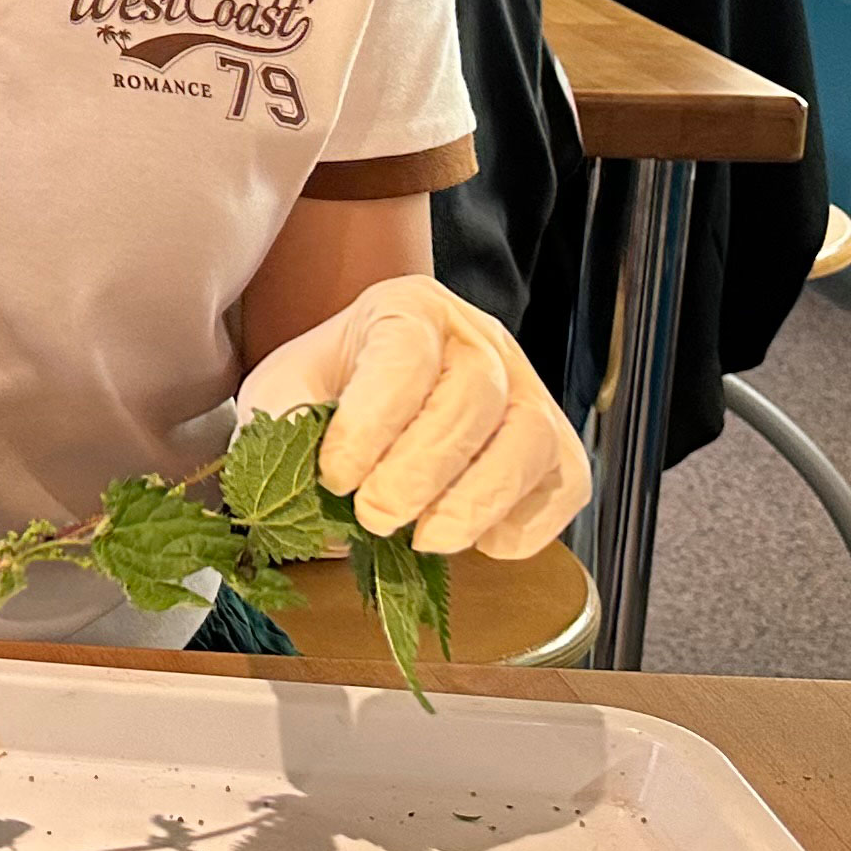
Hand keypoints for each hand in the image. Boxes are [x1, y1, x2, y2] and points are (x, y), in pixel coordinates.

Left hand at [237, 274, 587, 558]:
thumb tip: (302, 486)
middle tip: (374, 516)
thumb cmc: (328, 391)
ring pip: (530, 438)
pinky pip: (566, 485)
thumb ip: (285, 424)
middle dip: (420, 470)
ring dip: (477, 502)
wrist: (363, 402)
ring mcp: (527, 390)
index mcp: (407, 309)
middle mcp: (479, 339)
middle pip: (474, 396)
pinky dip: (525, 523)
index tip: (335, 477)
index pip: (405, 355)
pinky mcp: (555, 445)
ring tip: (424, 540)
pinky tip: (473, 542)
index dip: (371, 423)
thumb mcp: (284, 392)